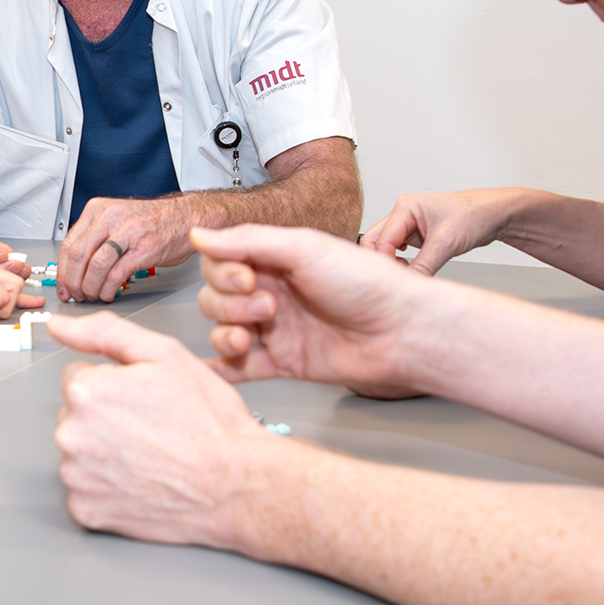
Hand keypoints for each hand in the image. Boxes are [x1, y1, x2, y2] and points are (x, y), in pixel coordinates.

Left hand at [50, 311, 281, 547]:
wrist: (237, 486)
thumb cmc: (210, 423)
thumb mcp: (165, 355)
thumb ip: (105, 332)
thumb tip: (60, 326)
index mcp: (86, 392)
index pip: (79, 377)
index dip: (116, 384)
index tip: (145, 400)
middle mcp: (71, 435)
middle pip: (76, 415)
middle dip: (107, 418)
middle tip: (153, 429)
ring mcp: (77, 478)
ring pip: (82, 452)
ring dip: (106, 452)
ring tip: (151, 457)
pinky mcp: (86, 511)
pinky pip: (86, 490)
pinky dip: (107, 487)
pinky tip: (140, 481)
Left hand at [58, 195, 194, 302]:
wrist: (186, 217)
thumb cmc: (153, 221)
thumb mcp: (116, 218)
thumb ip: (95, 236)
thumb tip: (73, 266)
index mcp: (98, 209)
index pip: (68, 243)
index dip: (62, 270)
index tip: (63, 285)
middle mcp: (110, 218)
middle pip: (78, 255)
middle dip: (72, 282)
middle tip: (75, 295)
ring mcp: (127, 233)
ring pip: (94, 266)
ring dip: (89, 287)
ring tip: (92, 296)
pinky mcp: (143, 250)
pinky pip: (116, 274)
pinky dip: (107, 289)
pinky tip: (107, 294)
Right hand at [195, 224, 428, 396]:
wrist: (404, 331)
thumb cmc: (370, 284)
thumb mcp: (305, 248)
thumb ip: (248, 241)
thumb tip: (199, 235)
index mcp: (276, 261)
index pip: (221, 263)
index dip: (223, 273)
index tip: (244, 278)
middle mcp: (273, 293)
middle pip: (216, 298)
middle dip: (230, 304)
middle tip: (267, 306)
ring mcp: (276, 330)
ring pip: (223, 331)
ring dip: (226, 333)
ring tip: (252, 335)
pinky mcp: (284, 363)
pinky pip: (240, 368)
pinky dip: (220, 369)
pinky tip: (211, 368)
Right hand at [360, 188, 530, 275]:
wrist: (495, 213)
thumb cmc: (475, 214)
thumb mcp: (447, 243)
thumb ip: (423, 266)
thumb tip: (408, 284)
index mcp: (405, 207)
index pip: (380, 239)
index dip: (385, 262)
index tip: (395, 280)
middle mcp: (403, 213)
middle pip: (375, 241)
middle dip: (383, 261)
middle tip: (396, 280)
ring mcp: (409, 224)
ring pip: (387, 247)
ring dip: (393, 262)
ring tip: (408, 275)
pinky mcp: (417, 234)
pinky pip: (400, 251)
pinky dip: (403, 262)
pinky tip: (413, 270)